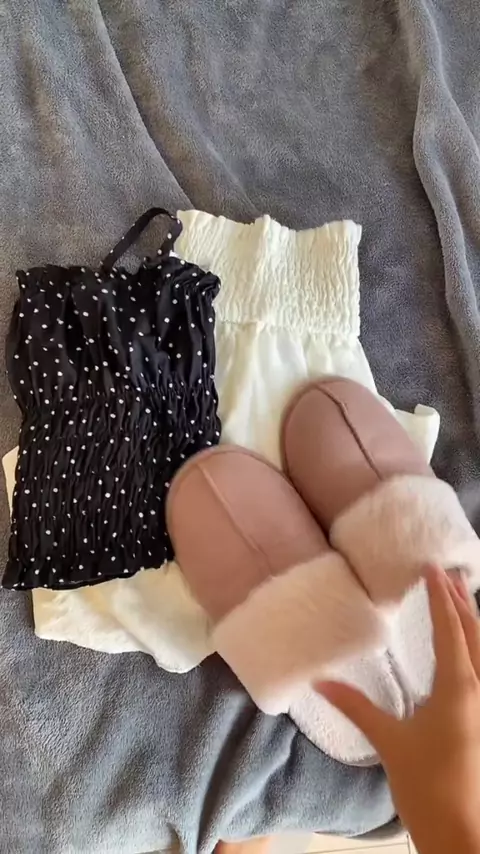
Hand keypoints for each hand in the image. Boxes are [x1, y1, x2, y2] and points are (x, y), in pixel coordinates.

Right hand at [317, 566, 479, 853]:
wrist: (463, 836)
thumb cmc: (428, 786)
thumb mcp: (390, 743)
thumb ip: (357, 707)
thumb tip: (320, 680)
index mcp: (460, 687)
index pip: (451, 628)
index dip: (440, 596)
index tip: (432, 567)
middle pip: (476, 633)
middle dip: (464, 600)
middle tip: (452, 572)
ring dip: (473, 621)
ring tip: (462, 597)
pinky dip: (475, 647)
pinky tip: (465, 650)